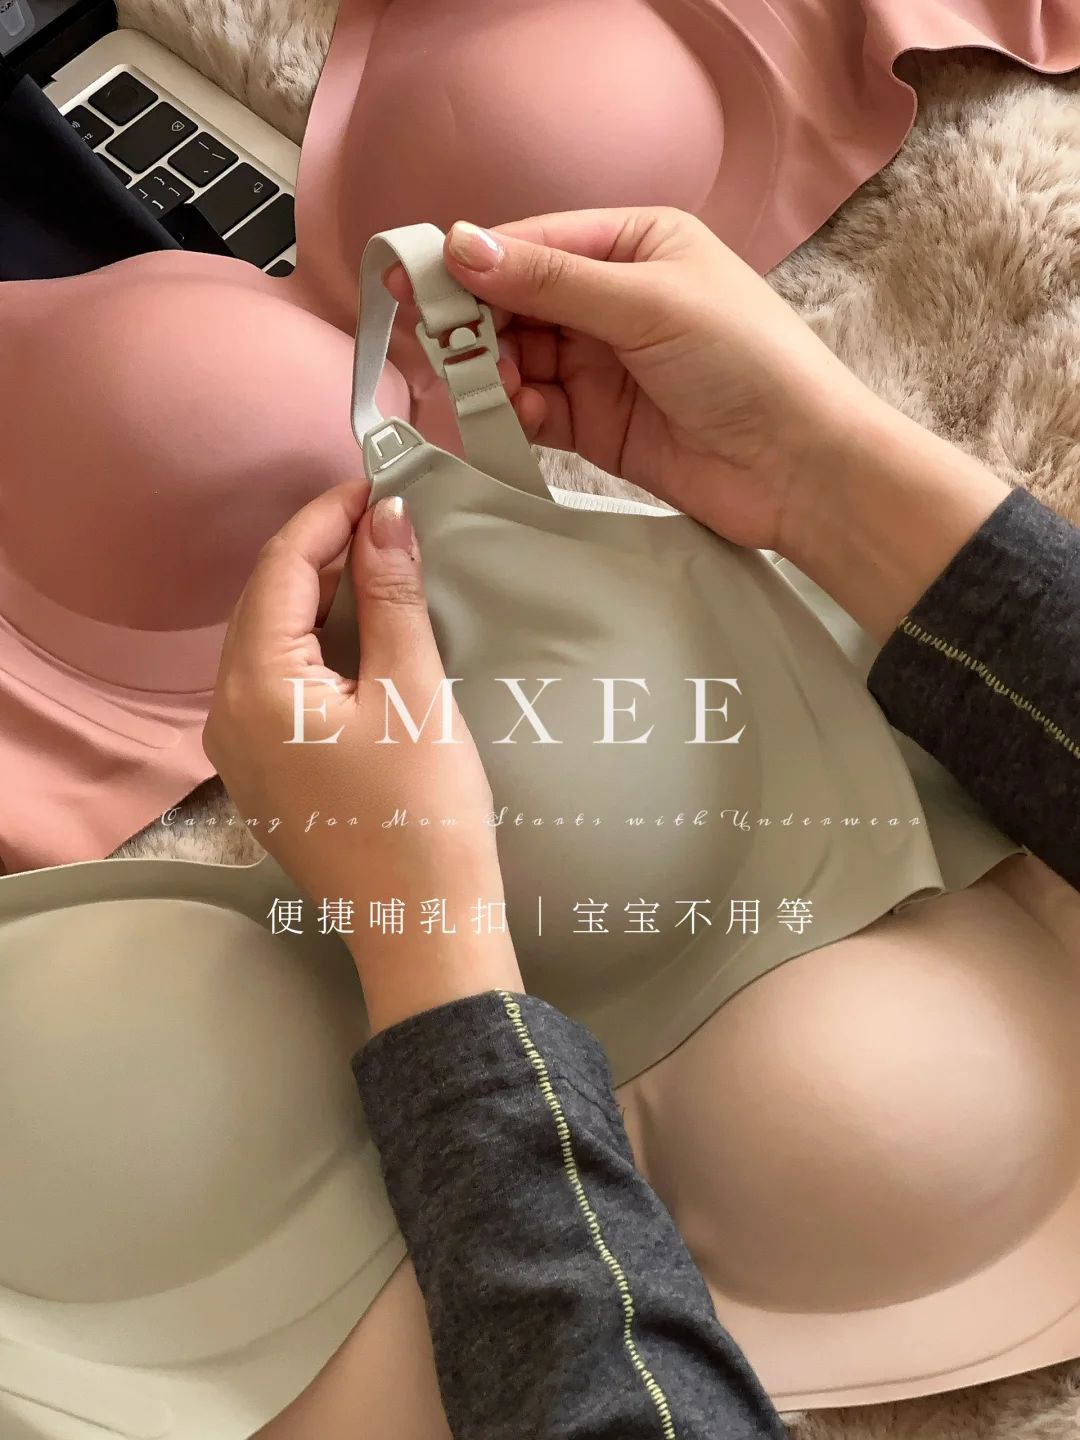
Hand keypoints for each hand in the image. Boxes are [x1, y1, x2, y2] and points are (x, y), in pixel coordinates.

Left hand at [202, 480, 521, 1032]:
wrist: (423, 926)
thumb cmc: (425, 813)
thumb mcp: (415, 692)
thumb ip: (393, 596)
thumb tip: (385, 516)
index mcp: (255, 686)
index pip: (280, 569)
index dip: (328, 516)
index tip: (380, 484)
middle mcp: (226, 713)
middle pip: (266, 603)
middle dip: (321, 553)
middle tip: (387, 521)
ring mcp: (238, 750)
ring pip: (269, 644)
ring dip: (319, 599)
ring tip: (380, 567)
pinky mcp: (264, 775)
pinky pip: (276, 685)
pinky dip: (316, 647)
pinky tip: (361, 637)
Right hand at [389, 206, 1007, 638]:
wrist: (800, 468)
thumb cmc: (748, 363)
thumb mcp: (649, 304)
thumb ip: (553, 281)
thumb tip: (463, 245)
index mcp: (634, 244)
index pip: (533, 242)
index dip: (473, 261)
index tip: (412, 280)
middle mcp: (612, 300)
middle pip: (515, 302)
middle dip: (474, 324)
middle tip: (433, 348)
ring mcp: (601, 365)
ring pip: (516, 359)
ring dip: (491, 374)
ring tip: (481, 391)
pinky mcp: (596, 425)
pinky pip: (533, 411)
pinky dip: (513, 415)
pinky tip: (512, 418)